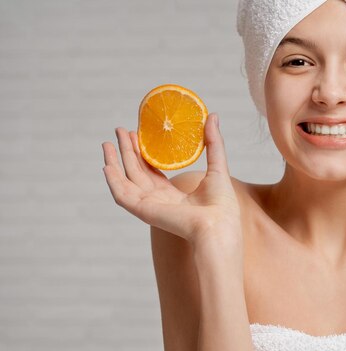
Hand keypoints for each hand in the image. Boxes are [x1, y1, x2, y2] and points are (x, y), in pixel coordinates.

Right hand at [101, 113, 241, 244]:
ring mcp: (150, 206)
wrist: (218, 224)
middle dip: (127, 152)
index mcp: (175, 196)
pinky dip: (112, 180)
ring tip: (108, 142)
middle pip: (137, 173)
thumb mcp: (217, 166)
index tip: (138, 133)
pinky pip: (121, 194)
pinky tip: (106, 164)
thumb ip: (213, 143)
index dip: (144, 153)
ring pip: (125, 181)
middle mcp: (160, 201)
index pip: (153, 172)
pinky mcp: (143, 210)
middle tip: (121, 130)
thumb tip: (213, 115)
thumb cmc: (222, 204)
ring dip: (115, 162)